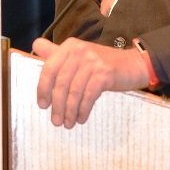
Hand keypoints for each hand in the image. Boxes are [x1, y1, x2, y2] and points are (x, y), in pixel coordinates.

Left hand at [32, 37, 148, 127]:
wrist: (133, 65)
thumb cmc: (102, 64)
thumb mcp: (79, 56)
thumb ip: (57, 52)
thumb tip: (35, 46)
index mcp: (69, 46)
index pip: (49, 68)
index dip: (43, 89)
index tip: (42, 105)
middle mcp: (79, 50)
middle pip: (61, 83)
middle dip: (57, 105)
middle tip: (56, 121)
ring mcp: (93, 61)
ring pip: (74, 92)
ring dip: (70, 111)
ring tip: (68, 123)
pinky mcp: (105, 73)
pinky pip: (88, 96)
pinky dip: (83, 110)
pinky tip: (81, 118)